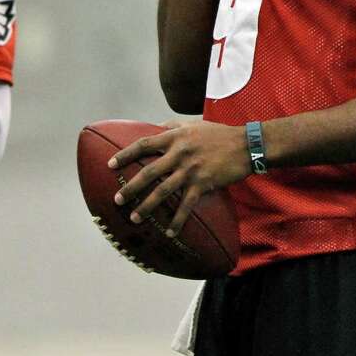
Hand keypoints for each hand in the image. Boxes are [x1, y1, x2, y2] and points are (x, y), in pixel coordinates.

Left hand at [108, 119, 249, 235]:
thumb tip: (154, 128)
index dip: (125, 155)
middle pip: (149, 172)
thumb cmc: (218, 134)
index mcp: (174, 137)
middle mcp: (179, 154)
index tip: (110, 165)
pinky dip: (177, 220)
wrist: (245, 145)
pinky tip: (168, 232)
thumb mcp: (192, 124)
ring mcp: (191, 170)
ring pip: (163, 191)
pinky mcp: (203, 184)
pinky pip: (186, 205)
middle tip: (117, 199)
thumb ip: (172, 126)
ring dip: (147, 206)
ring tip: (134, 217)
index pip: (143, 145)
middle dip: (131, 187)